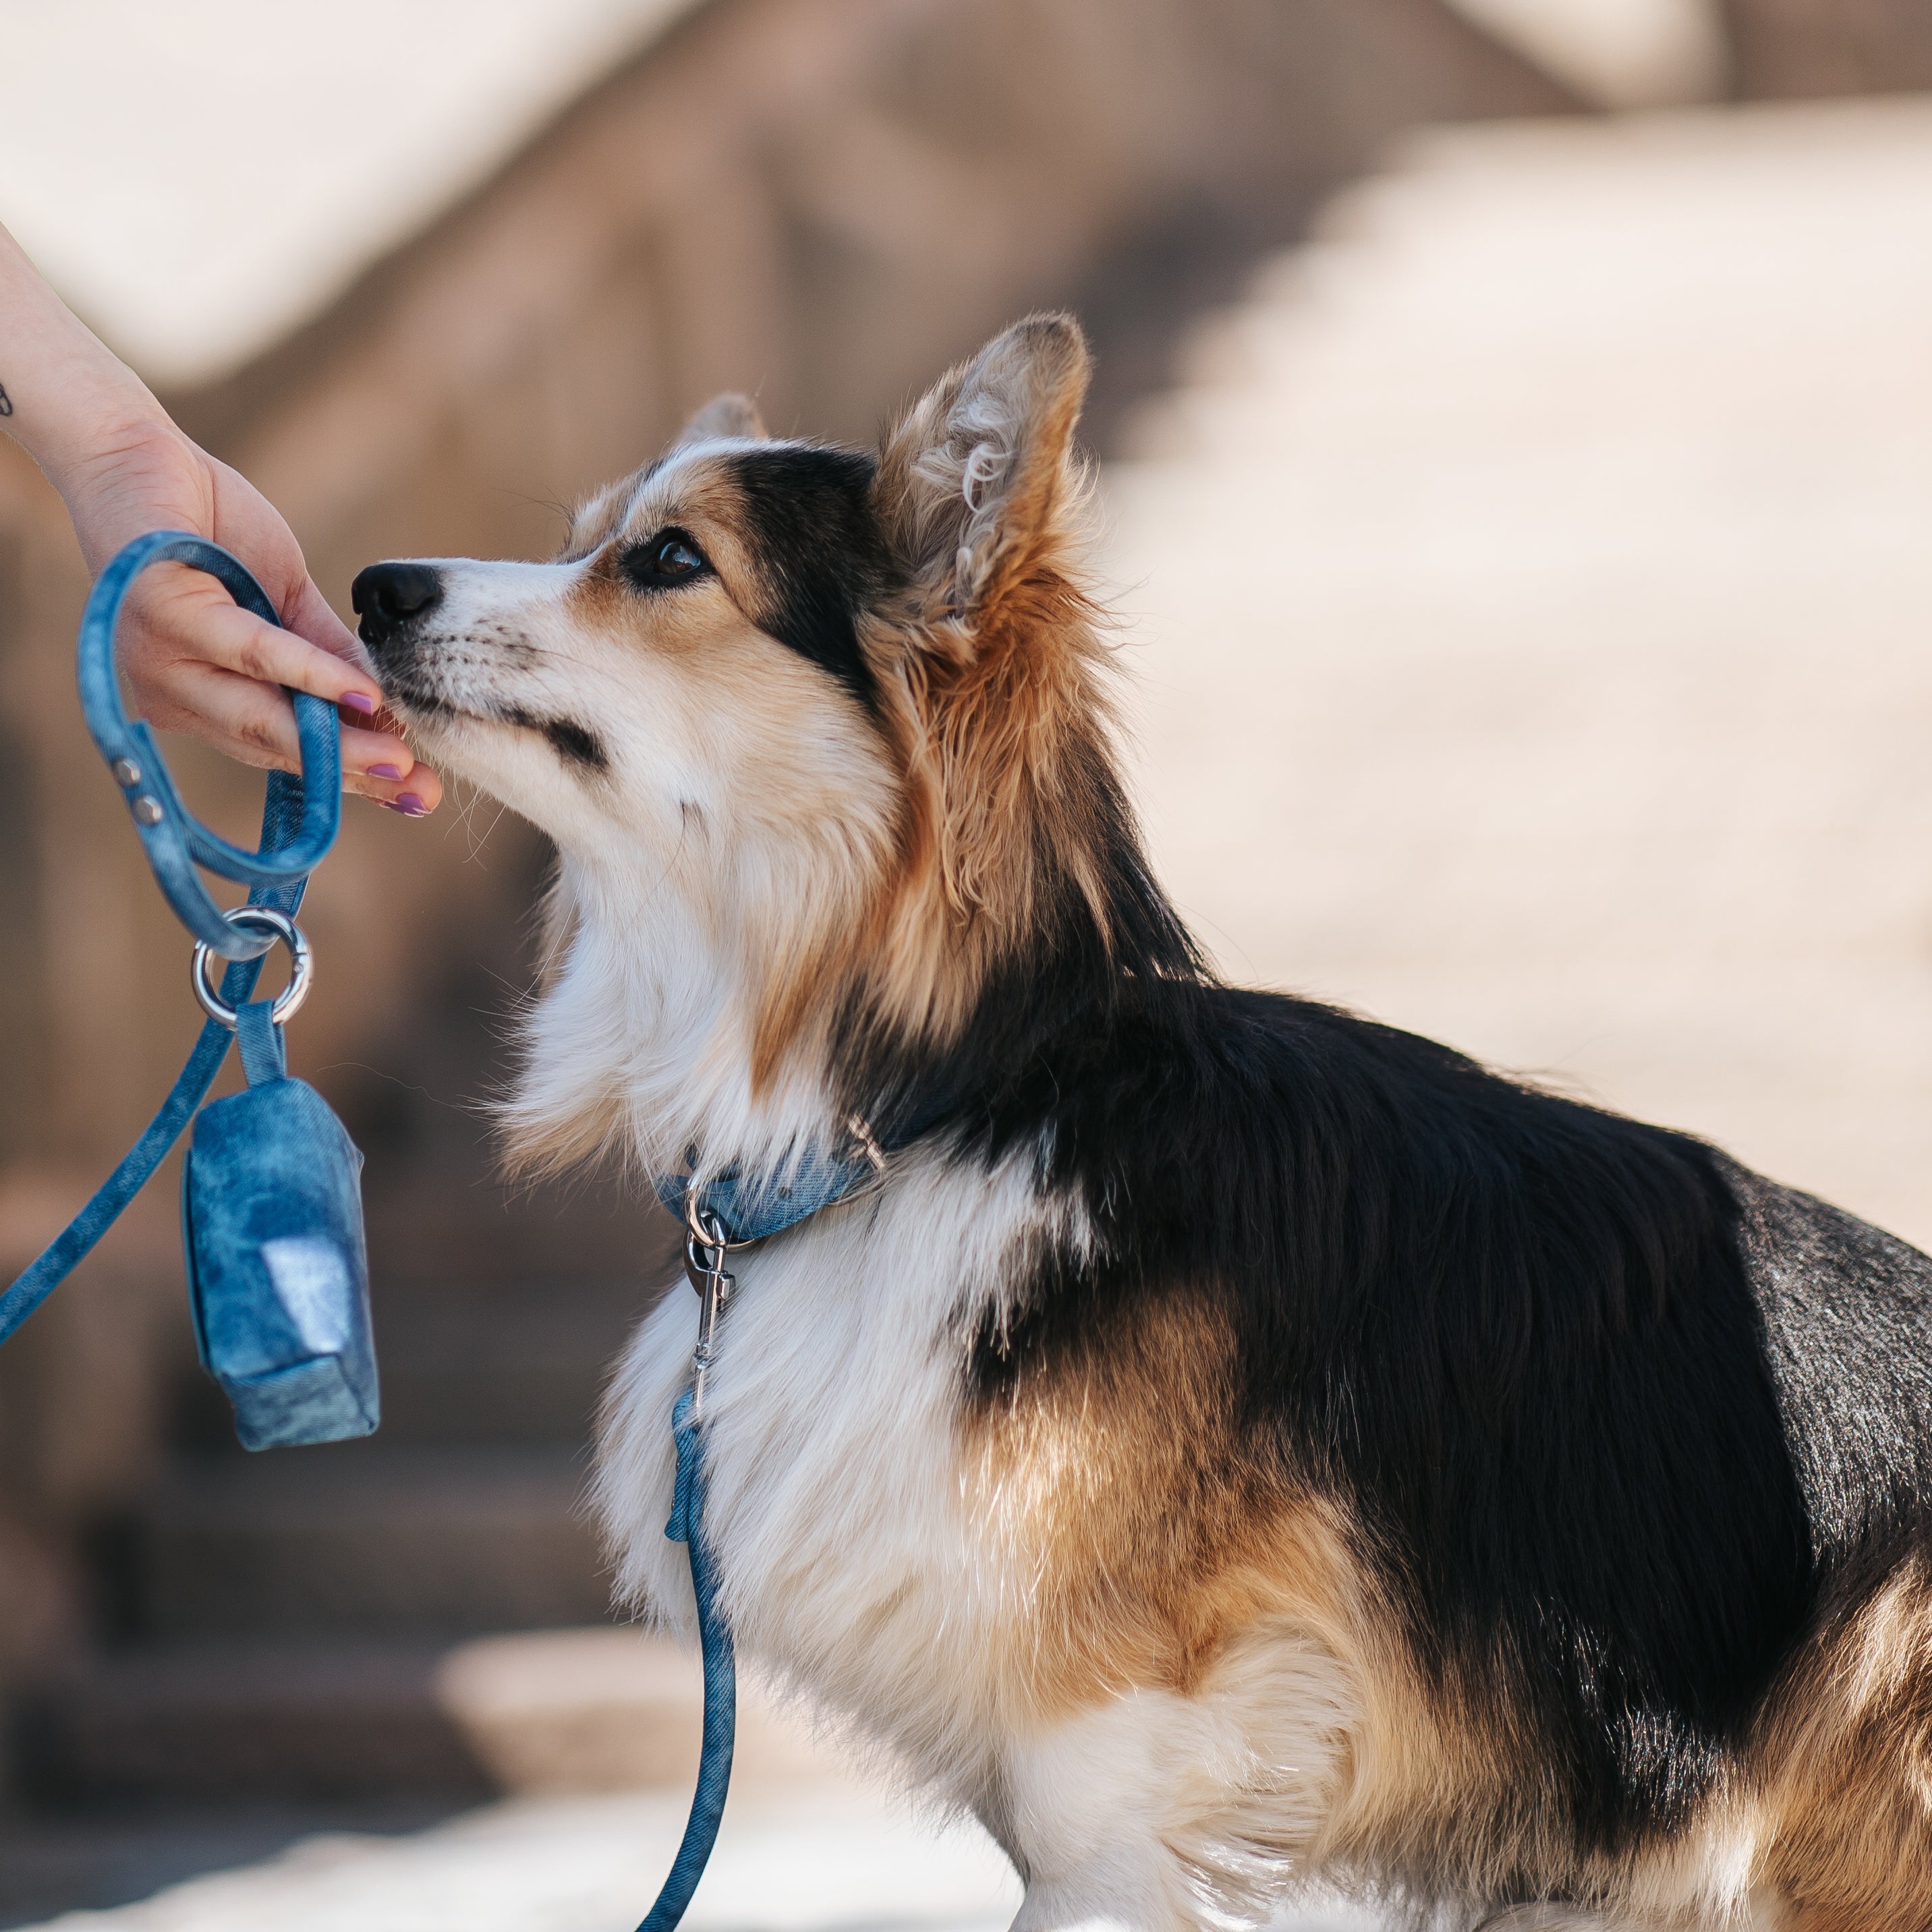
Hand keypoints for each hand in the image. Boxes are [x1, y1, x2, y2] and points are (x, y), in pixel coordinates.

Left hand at [59, 414, 441, 813]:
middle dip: (352, 773)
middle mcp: (177, 696)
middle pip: (274, 749)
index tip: (416, 795)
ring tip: (397, 754)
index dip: (351, 776)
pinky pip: (252, 654)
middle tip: (419, 790)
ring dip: (337, 739)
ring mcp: (161, 662)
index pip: (285, 753)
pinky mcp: (162, 614)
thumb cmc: (215, 531)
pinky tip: (360, 690)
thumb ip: (329, 656)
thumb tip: (389, 711)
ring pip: (261, 717)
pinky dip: (311, 674)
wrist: (140, 456)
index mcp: (205, 701)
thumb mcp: (288, 603)